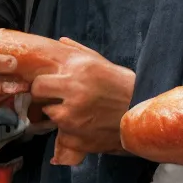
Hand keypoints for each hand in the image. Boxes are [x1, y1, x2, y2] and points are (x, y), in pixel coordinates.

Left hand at [29, 38, 134, 155]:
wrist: (144, 112)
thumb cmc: (124, 86)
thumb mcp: (103, 64)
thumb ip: (79, 52)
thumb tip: (60, 42)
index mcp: (79, 74)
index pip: (39, 83)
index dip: (42, 86)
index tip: (49, 88)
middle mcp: (74, 96)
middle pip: (39, 101)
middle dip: (47, 100)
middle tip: (60, 101)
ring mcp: (73, 120)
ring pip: (51, 118)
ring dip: (60, 116)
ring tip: (79, 113)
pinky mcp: (77, 140)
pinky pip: (62, 137)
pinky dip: (71, 133)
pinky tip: (86, 126)